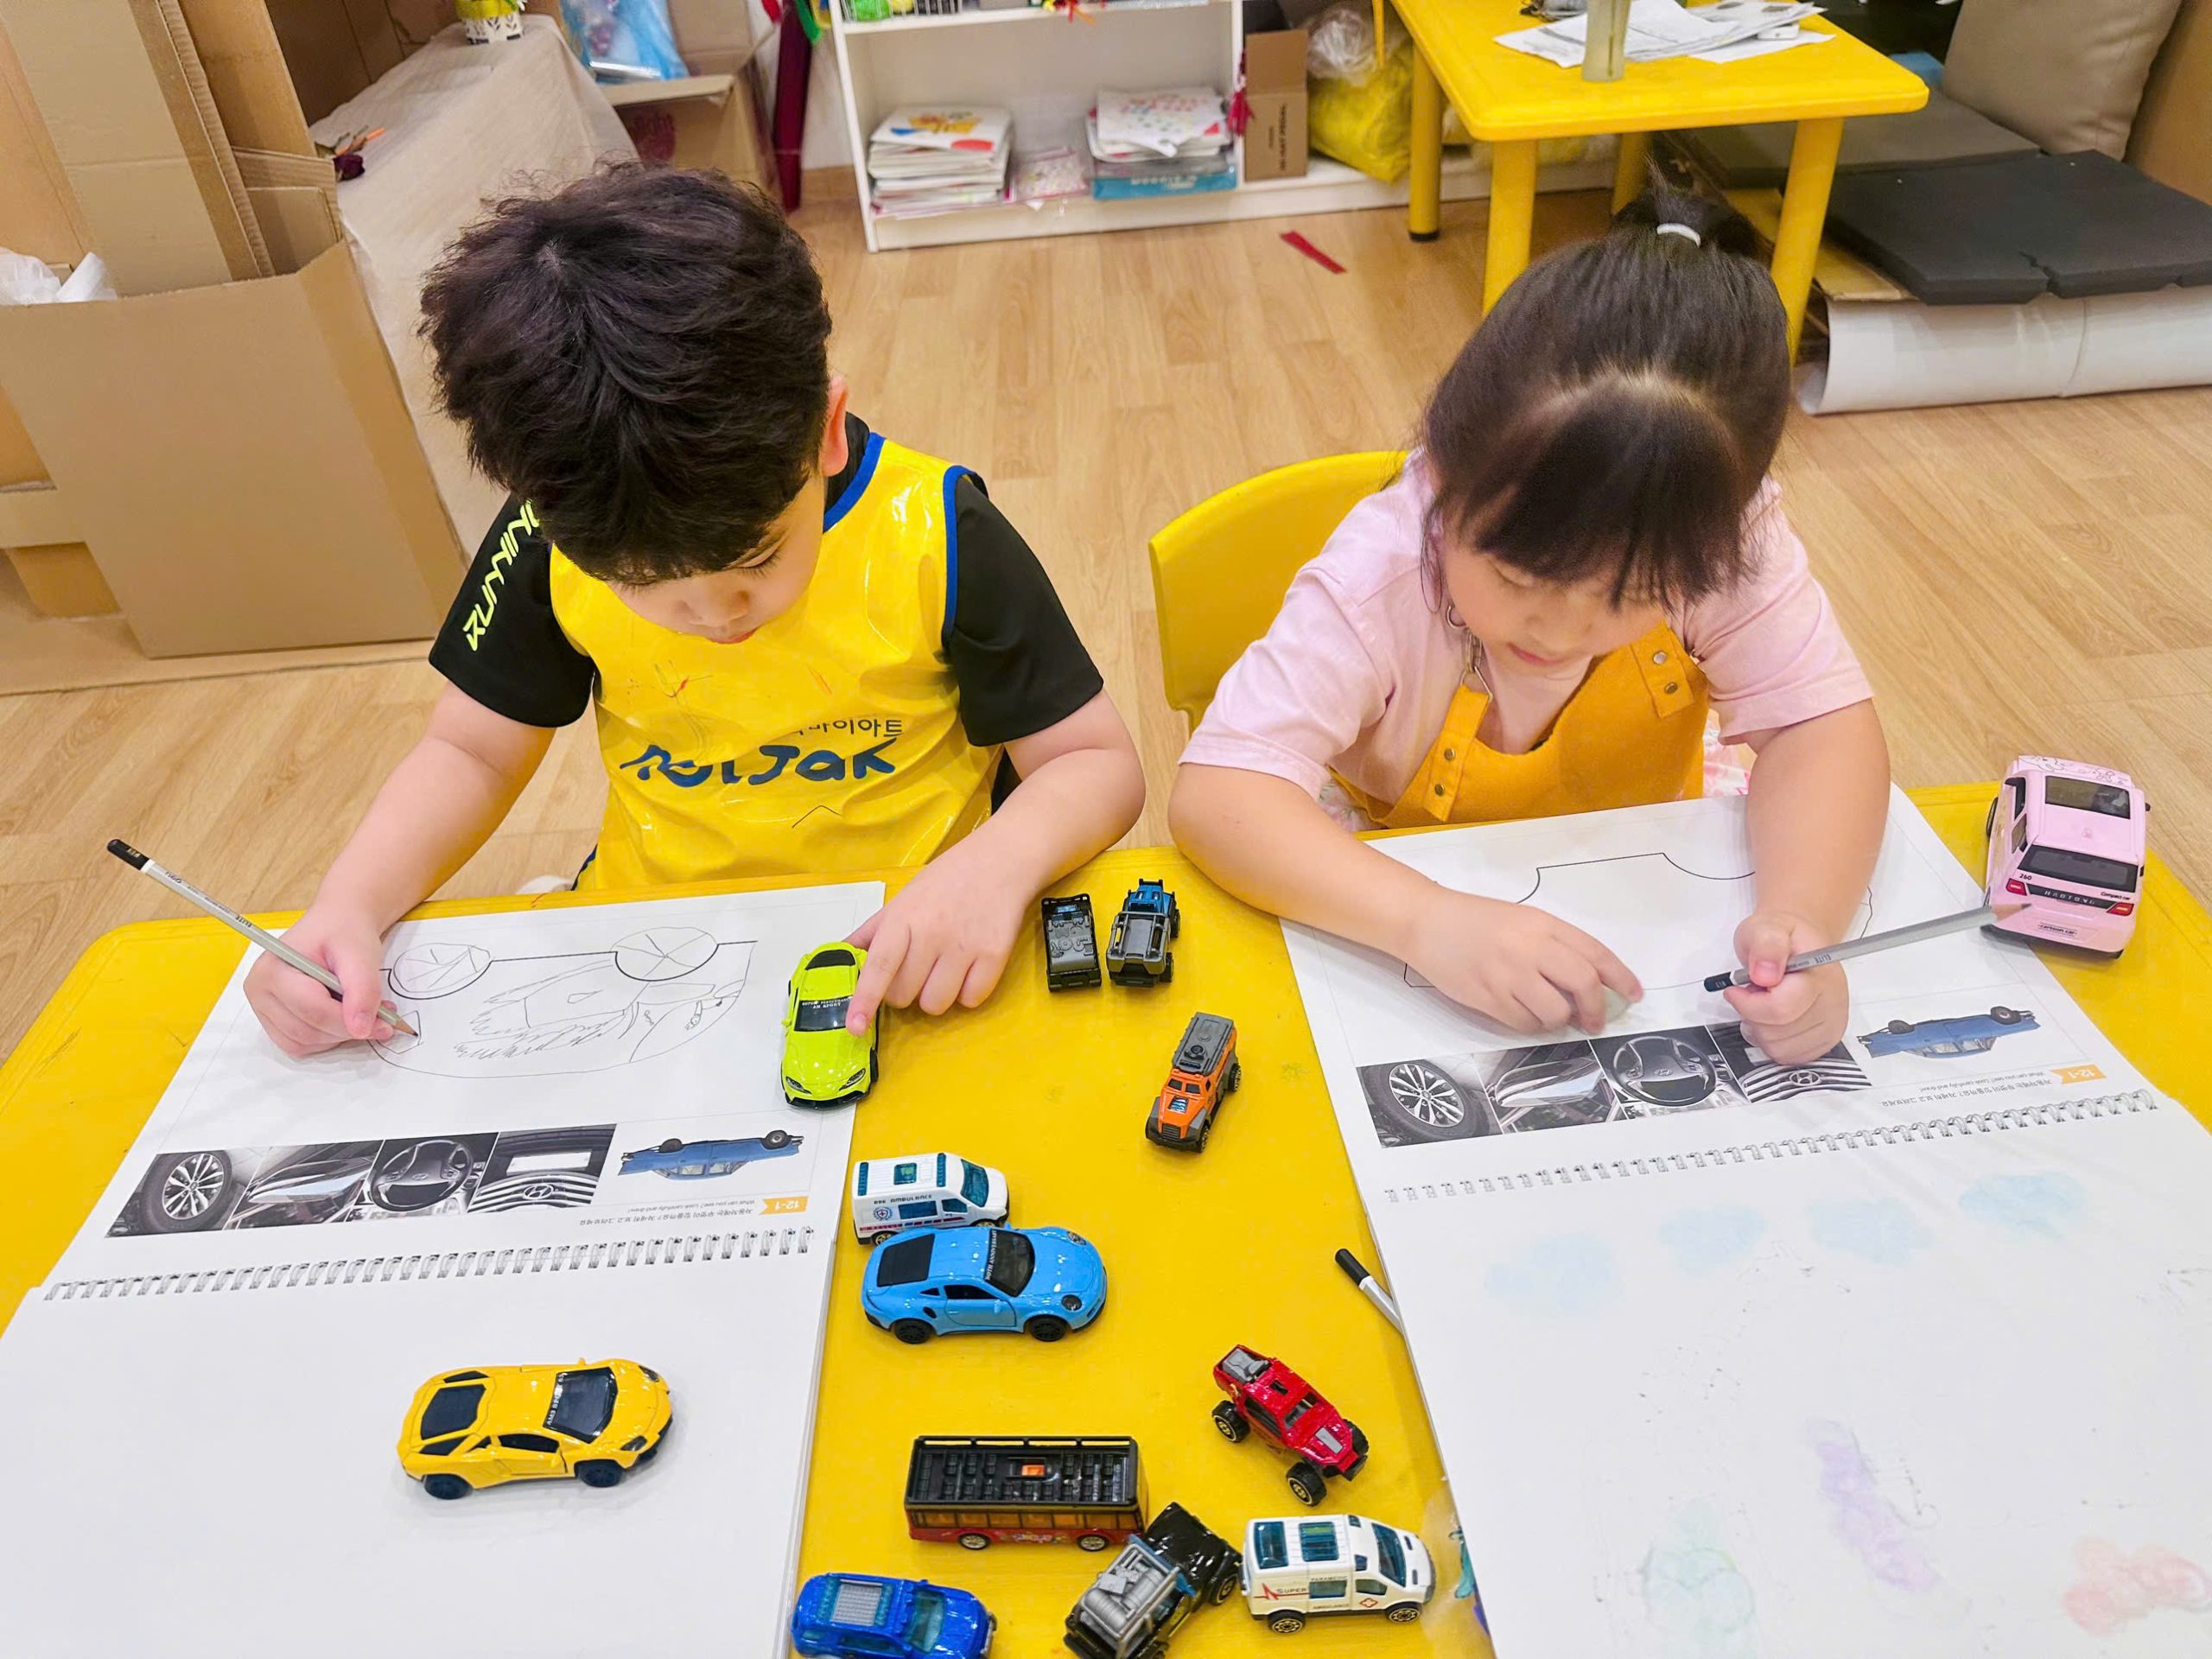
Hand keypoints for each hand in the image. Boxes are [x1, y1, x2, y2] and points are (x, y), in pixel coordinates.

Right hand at [243, 903, 393, 1058]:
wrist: (337, 925)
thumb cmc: (344, 933)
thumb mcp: (361, 953)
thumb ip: (363, 990)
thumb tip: (360, 1029)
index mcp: (271, 970)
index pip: (312, 1009)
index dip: (350, 1021)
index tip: (385, 1022)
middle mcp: (259, 991)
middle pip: (306, 1031)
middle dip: (347, 1030)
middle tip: (382, 1018)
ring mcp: (263, 1009)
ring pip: (303, 1043)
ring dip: (338, 1036)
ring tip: (363, 1012)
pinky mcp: (274, 1021)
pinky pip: (299, 1046)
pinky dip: (327, 1039)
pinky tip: (344, 1018)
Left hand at [843, 837, 1030, 1032]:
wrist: (999, 861)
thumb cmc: (945, 880)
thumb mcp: (902, 899)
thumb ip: (871, 931)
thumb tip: (839, 954)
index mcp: (903, 918)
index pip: (879, 966)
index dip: (864, 999)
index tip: (855, 1027)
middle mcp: (931, 934)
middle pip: (904, 995)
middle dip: (905, 991)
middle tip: (918, 967)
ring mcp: (964, 947)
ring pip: (935, 1004)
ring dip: (935, 995)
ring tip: (944, 968)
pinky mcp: (994, 956)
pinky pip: (970, 1000)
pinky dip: (967, 992)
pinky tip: (969, 967)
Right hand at [1401, 890, 1641, 1033]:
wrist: (1426, 922)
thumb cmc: (1477, 920)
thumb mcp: (1523, 920)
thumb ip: (1557, 946)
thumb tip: (1590, 984)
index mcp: (1543, 924)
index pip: (1595, 953)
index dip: (1621, 977)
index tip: (1633, 995)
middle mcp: (1529, 948)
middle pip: (1583, 984)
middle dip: (1597, 1009)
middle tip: (1596, 1021)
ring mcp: (1508, 974)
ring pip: (1555, 1012)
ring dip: (1561, 1020)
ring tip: (1552, 1015)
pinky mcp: (1487, 997)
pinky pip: (1524, 1023)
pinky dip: (1532, 1025)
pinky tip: (1525, 1014)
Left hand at [1723, 910, 1847, 1063]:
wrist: (1802, 944)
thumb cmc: (1782, 936)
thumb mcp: (1765, 927)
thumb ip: (1766, 945)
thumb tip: (1765, 974)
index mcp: (1821, 974)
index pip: (1781, 1008)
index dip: (1749, 1003)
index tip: (1735, 990)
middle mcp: (1833, 1003)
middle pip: (1777, 1032)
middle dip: (1753, 1015)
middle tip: (1756, 992)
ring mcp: (1832, 1024)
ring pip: (1780, 1048)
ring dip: (1762, 1029)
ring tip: (1766, 1002)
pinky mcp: (1826, 1040)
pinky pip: (1789, 1056)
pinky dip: (1773, 1042)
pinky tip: (1774, 1020)